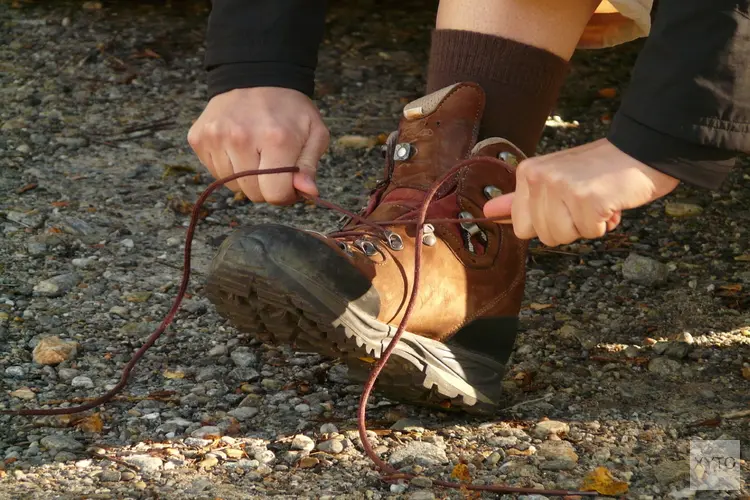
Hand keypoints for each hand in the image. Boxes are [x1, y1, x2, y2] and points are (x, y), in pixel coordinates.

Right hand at [187, 87, 329, 204]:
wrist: (257, 76)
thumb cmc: (290, 109)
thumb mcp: (314, 133)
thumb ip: (309, 167)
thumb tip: (308, 193)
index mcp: (275, 139)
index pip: (275, 194)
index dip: (286, 194)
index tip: (289, 182)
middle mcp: (241, 138)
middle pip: (253, 193)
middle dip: (266, 186)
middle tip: (272, 163)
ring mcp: (215, 137)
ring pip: (232, 185)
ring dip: (246, 177)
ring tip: (255, 151)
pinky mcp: (198, 138)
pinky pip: (215, 172)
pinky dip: (228, 166)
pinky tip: (238, 146)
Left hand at [484, 138, 679, 246]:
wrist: (642, 150)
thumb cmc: (598, 170)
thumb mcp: (554, 179)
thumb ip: (520, 199)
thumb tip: (487, 213)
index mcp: (528, 173)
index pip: (522, 227)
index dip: (548, 222)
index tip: (565, 202)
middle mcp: (540, 177)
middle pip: (543, 235)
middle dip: (569, 226)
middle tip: (585, 199)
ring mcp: (562, 187)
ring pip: (564, 237)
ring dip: (586, 226)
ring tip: (597, 200)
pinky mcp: (587, 198)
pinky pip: (590, 233)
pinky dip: (605, 224)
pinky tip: (610, 201)